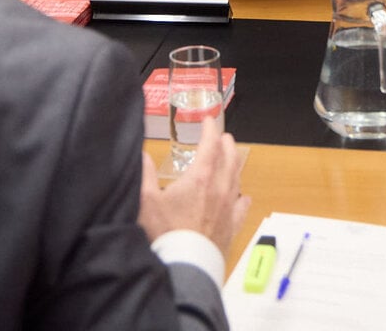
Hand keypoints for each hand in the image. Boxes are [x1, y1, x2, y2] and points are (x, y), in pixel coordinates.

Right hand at [139, 118, 249, 255]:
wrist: (186, 264)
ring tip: (232, 157)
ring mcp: (229, 207)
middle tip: (222, 136)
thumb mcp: (146, 201)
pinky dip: (242, 197)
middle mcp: (219, 189)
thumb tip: (142, 154)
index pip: (210, 145)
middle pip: (229, 158)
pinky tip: (243, 197)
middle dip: (226, 144)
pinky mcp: (232, 225)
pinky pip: (242, 207)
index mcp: (200, 178)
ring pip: (238, 178)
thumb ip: (144, 174)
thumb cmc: (165, 234)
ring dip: (235, 164)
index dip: (210, 130)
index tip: (209, 120)